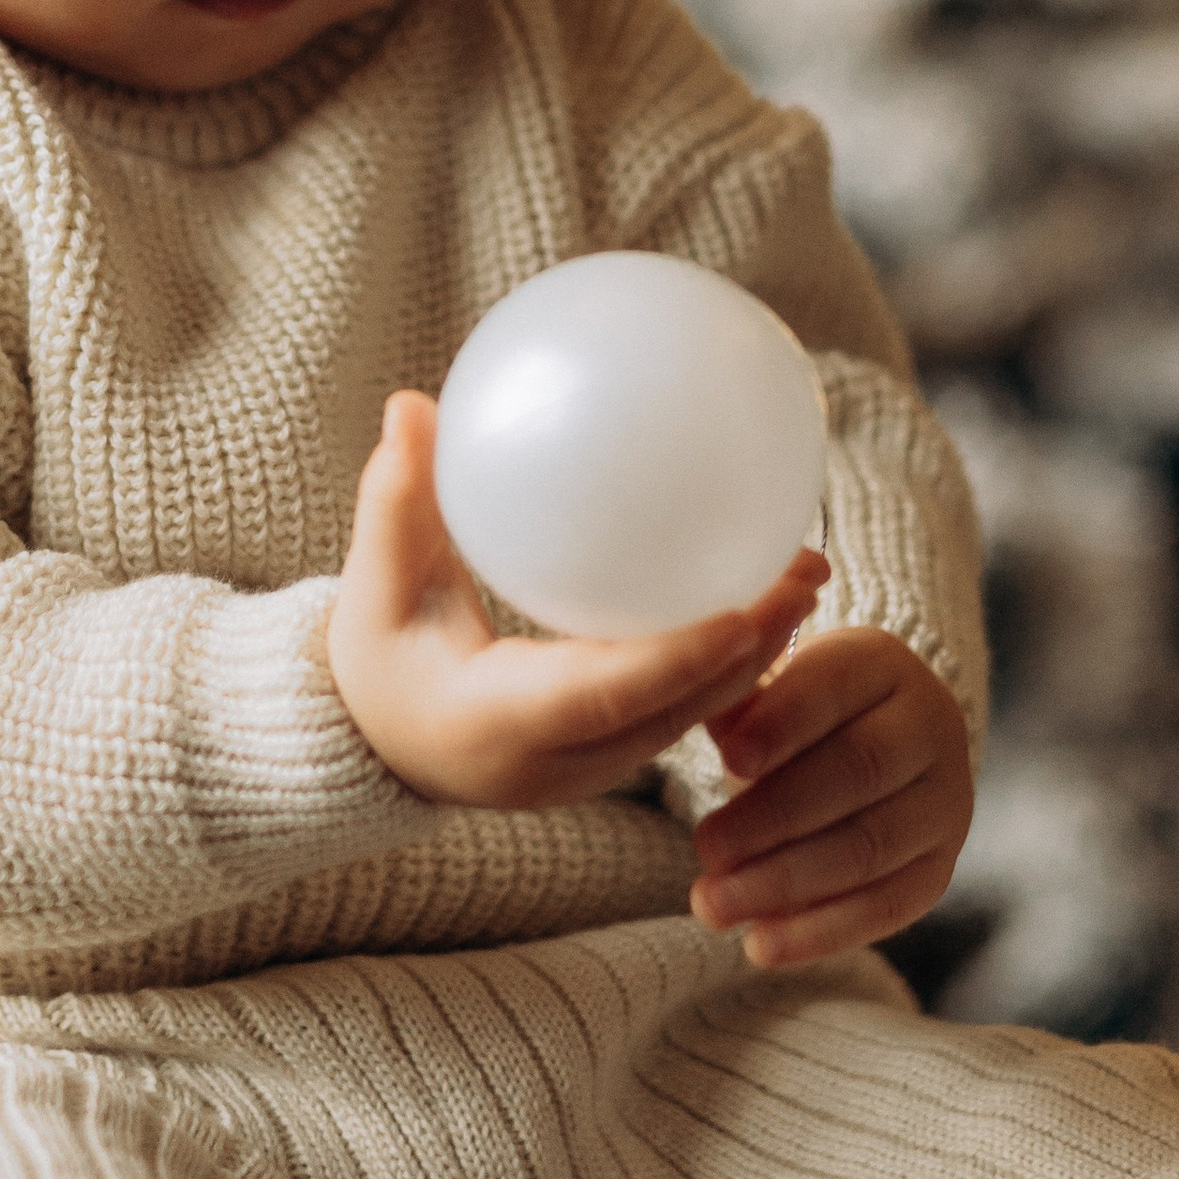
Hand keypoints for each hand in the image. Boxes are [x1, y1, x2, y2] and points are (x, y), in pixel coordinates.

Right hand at [329, 390, 828, 810]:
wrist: (372, 747)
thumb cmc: (373, 654)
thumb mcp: (375, 582)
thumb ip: (396, 502)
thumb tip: (410, 405)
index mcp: (501, 725)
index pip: (608, 696)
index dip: (680, 658)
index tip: (745, 607)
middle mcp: (556, 764)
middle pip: (675, 714)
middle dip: (751, 648)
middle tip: (805, 569)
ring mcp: (587, 772)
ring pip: (690, 720)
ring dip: (756, 655)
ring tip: (807, 575)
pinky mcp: (604, 761)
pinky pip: (676, 713)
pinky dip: (725, 663)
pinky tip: (760, 594)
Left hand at [689, 628, 971, 969]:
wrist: (866, 746)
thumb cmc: (794, 714)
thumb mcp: (766, 689)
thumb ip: (738, 701)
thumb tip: (700, 706)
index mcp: (881, 664)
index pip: (834, 690)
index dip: (782, 726)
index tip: (727, 760)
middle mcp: (931, 725)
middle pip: (857, 773)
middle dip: (774, 817)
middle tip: (705, 849)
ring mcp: (946, 801)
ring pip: (870, 846)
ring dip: (786, 882)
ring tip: (713, 905)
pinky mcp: (940, 867)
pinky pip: (888, 906)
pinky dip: (821, 931)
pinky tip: (761, 945)